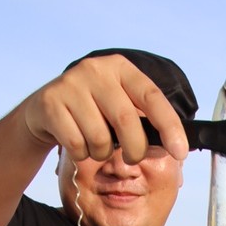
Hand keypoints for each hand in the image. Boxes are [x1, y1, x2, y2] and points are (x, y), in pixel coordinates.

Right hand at [22, 54, 188, 163]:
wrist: (44, 110)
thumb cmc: (92, 113)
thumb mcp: (119, 107)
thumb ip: (144, 122)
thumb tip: (177, 148)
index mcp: (120, 68)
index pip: (152, 97)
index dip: (169, 126)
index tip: (181, 152)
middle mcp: (96, 70)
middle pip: (126, 120)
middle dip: (135, 150)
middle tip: (132, 158)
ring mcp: (71, 84)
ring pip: (100, 138)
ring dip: (102, 153)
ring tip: (95, 145)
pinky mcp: (50, 103)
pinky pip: (76, 145)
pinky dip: (81, 154)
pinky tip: (76, 143)